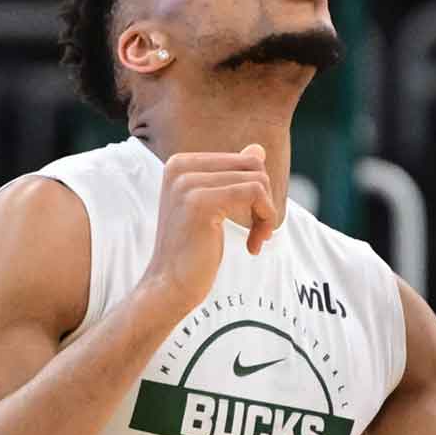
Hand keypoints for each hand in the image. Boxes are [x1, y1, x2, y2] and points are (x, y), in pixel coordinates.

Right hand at [142, 144, 276, 310]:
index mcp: (180, 164)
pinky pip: (255, 193)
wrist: (169, 285)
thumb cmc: (193, 250)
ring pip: (258, 180)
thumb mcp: (215, 207)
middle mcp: (180, 166)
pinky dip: (265, 220)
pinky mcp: (200, 201)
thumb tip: (257, 149)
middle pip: (252, 166)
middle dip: (264, 200)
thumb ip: (233, 176)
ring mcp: (188, 182)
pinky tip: (254, 245)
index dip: (257, 191)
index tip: (252, 221)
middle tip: (260, 232)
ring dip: (266, 214)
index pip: (243, 160)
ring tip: (257, 239)